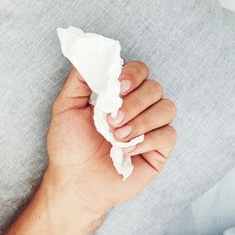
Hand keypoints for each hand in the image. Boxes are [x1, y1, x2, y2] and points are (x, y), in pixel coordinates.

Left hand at [44, 61, 176, 215]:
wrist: (73, 181)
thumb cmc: (69, 146)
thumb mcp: (65, 107)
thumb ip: (79, 79)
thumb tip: (91, 53)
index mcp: (119, 94)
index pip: (139, 70)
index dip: (132, 75)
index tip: (115, 87)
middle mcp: (139, 108)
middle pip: (154, 87)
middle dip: (133, 103)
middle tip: (110, 121)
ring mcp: (151, 128)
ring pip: (166, 108)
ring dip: (140, 121)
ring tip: (116, 138)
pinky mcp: (159, 150)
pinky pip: (169, 134)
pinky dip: (147, 140)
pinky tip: (126, 151)